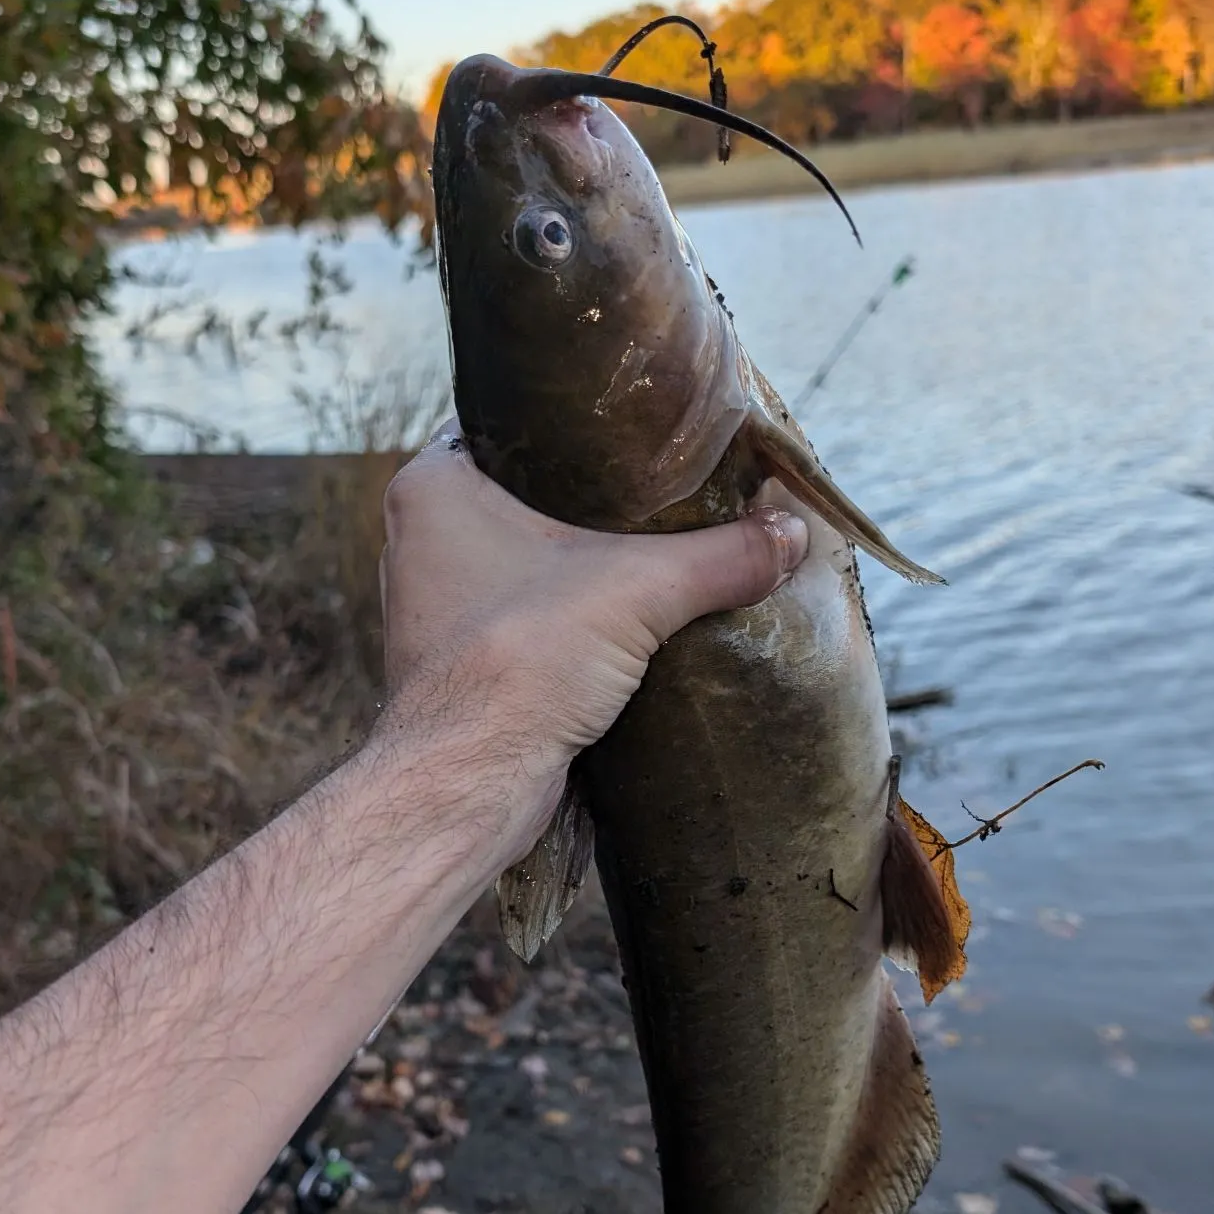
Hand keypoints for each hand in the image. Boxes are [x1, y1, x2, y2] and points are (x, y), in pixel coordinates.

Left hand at [375, 420, 807, 868]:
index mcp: (433, 486)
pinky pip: (526, 616)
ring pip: (526, 561)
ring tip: (655, 552)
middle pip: (526, 495)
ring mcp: (437, 604)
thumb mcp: (638, 590)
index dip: (581, 430)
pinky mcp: (462, 661)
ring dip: (582, 566)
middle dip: (593, 503)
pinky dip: (570, 617)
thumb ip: (721, 555)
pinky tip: (625, 618)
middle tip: (664, 491)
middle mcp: (421, 538)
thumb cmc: (520, 663)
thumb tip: (792, 533)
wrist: (468, 787)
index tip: (639, 434)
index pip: (514, 426)